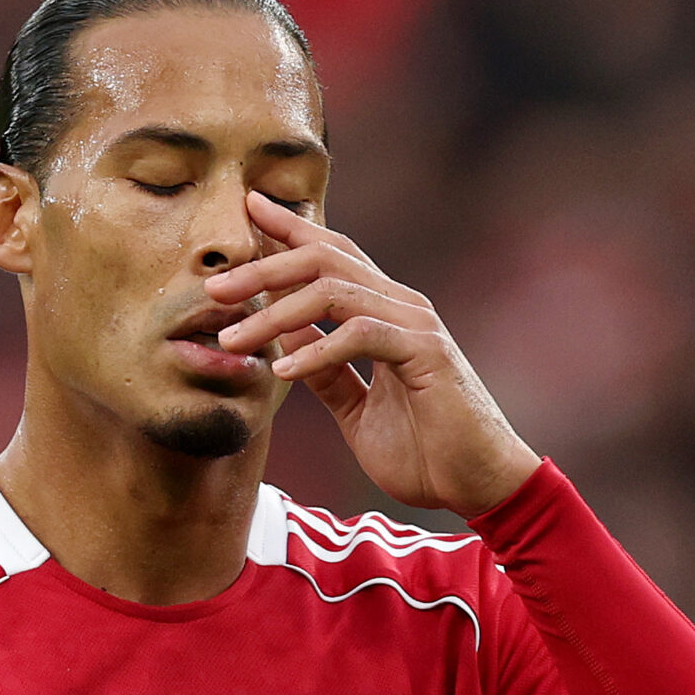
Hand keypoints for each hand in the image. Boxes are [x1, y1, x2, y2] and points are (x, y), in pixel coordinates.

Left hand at [208, 192, 540, 517]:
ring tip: (234, 338)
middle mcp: (402, 305)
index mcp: (385, 312)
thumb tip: (284, 339)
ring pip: (334, 291)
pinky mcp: (426, 354)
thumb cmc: (426, 451)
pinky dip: (317, 349)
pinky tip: (282, 370)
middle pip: (325, 259)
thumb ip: (326, 372)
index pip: (332, 255)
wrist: (480, 485)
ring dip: (276, 312)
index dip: (288, 229)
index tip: (245, 209)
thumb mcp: (356, 409)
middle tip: (214, 287)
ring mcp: (416, 325)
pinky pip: (360, 334)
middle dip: (264, 266)